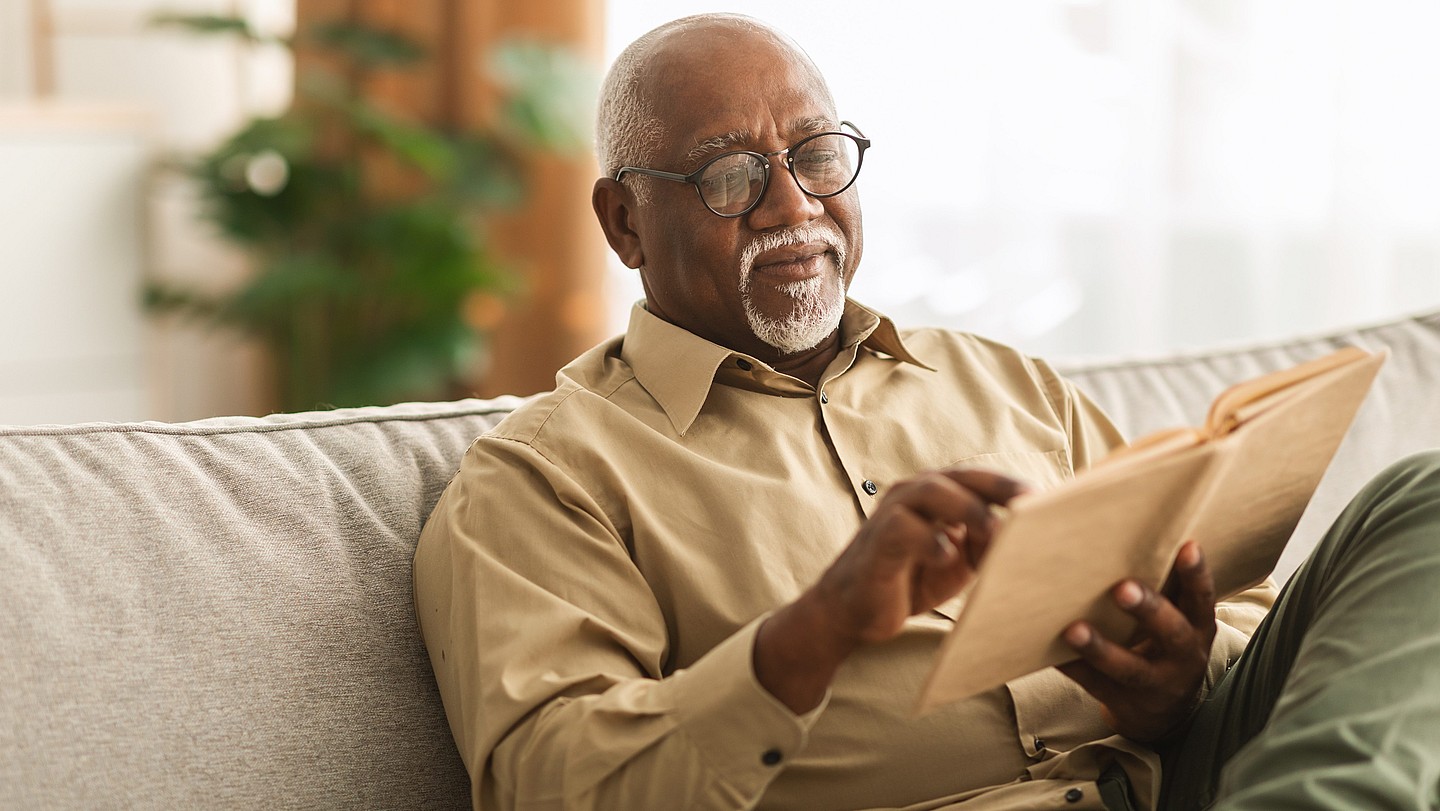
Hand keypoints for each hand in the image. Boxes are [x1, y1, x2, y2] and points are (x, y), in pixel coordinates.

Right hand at [814, 467, 1026, 645]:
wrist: (856, 610)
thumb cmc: (911, 578)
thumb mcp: (960, 561)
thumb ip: (987, 543)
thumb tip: (1027, 537)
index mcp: (940, 494)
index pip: (982, 480)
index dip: (1014, 486)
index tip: (1051, 500)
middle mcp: (916, 493)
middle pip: (962, 476)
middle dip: (1000, 488)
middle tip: (1032, 504)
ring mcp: (893, 512)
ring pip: (932, 492)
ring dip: (967, 509)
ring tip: (994, 531)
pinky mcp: (877, 539)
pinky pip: (903, 529)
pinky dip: (928, 540)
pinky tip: (947, 557)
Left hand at [1058, 541, 1216, 742]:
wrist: (1162, 713)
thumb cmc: (1161, 645)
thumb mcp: (1176, 620)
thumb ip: (1161, 587)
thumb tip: (1116, 533)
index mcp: (1198, 628)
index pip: (1201, 598)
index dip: (1196, 574)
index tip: (1187, 545)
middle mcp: (1183, 656)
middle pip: (1171, 632)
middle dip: (1148, 609)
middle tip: (1121, 588)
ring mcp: (1156, 684)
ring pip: (1129, 668)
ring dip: (1100, 648)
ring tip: (1073, 629)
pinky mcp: (1125, 703)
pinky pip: (1095, 685)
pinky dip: (1073, 667)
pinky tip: (1050, 652)